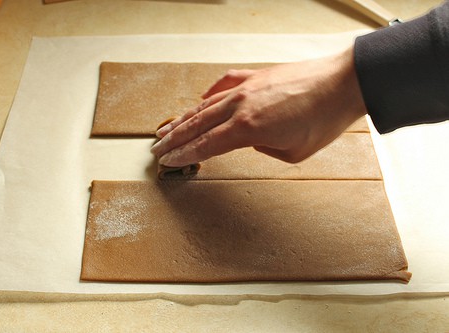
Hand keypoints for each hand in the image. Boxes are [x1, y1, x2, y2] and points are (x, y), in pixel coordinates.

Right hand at [150, 47, 366, 166]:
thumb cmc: (324, 119)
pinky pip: (225, 83)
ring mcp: (246, 87)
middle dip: (174, 138)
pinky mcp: (256, 75)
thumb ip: (265, 149)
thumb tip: (251, 140)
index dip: (184, 154)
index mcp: (248, 128)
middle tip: (157, 147)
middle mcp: (240, 105)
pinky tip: (201, 97)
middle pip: (197, 124)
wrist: (343, 83)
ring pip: (205, 104)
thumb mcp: (294, 152)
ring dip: (184, 117)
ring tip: (167, 126)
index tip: (168, 161)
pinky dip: (210, 92)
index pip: (206, 145)